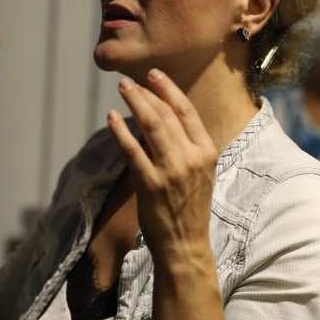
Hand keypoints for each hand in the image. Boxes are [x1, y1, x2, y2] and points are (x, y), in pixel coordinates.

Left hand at [107, 68, 217, 266]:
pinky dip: (120, 130)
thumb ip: (187, 146)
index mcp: (207, 152)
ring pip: (150, 125)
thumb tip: (162, 116)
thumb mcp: (201, 173)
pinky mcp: (150, 185)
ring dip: (134, 102)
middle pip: (165, 113)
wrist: (186, 245)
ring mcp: (171, 171)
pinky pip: (132, 150)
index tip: (155, 74)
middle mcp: (192, 159)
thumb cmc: (190, 207)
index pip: (187, 111)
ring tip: (122, 89)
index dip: (169, 88)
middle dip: (146, 91)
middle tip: (130, 81)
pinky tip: (112, 117)